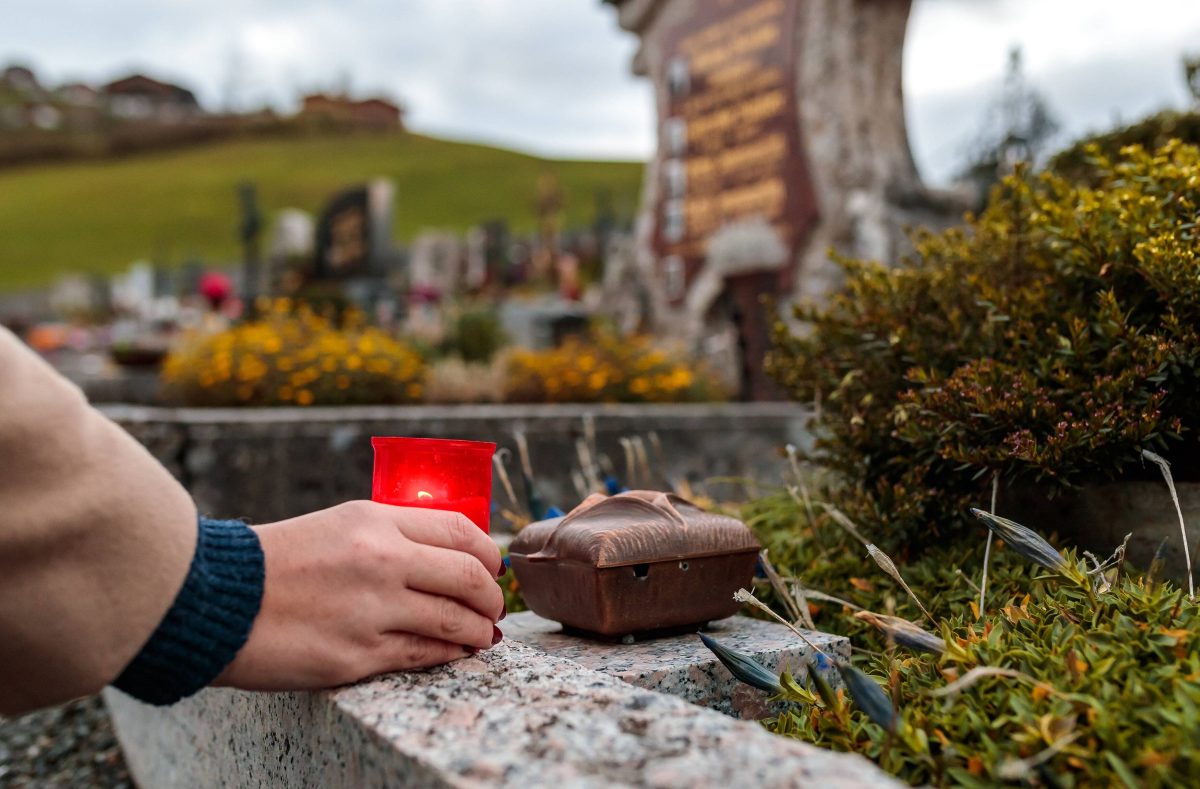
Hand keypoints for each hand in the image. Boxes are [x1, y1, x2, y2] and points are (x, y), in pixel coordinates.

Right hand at [215, 500, 504, 690]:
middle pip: (470, 576)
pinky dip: (450, 653)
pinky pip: (425, 654)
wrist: (215, 601)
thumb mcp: (339, 525)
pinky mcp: (357, 655)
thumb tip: (451, 554)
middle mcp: (381, 560)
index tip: (492, 568)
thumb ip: (393, 534)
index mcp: (375, 520)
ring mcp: (372, 609)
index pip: (460, 530)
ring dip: (479, 630)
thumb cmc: (277, 563)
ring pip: (456, 620)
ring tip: (483, 634)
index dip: (488, 553)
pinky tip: (454, 651)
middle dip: (492, 596)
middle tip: (493, 606)